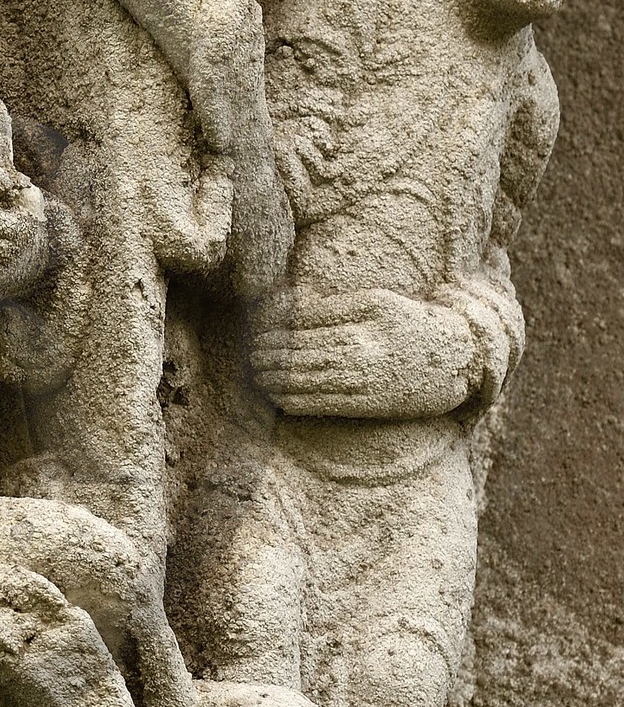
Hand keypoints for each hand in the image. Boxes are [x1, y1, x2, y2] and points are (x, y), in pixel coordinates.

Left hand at [250, 287, 478, 418]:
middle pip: (304, 352)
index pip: (308, 325)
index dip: (278, 332)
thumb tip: (291, 310)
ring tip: (257, 374)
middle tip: (251, 354)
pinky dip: (296, 401)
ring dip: (277, 379)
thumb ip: (334, 306)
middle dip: (272, 356)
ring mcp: (366, 378)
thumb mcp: (377, 302)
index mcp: (365, 317)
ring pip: (310, 379)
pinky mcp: (370, 403)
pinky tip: (277, 397)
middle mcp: (364, 348)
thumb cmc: (409, 322)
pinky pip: (326, 404)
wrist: (455, 358)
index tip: (258, 333)